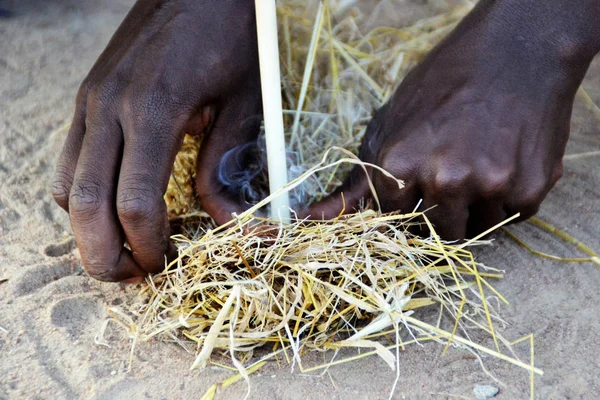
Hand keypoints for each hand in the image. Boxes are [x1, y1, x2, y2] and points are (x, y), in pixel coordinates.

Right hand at [53, 0, 260, 281]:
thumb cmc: (231, 35)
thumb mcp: (244, 100)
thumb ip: (227, 163)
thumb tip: (223, 221)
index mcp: (156, 109)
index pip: (137, 203)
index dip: (149, 246)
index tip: (165, 264)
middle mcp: (110, 107)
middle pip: (87, 205)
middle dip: (106, 254)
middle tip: (132, 278)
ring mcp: (91, 99)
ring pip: (68, 186)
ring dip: (88, 230)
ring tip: (122, 250)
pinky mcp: (88, 95)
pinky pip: (68, 159)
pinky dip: (82, 196)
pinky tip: (113, 204)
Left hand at [306, 0, 598, 239]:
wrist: (517, 50)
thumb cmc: (443, 85)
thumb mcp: (388, 127)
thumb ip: (355, 183)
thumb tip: (310, 219)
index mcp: (399, 166)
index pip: (392, 221)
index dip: (406, 205)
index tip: (417, 187)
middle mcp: (443, 181)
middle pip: (437, 233)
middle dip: (440, 213)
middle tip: (453, 175)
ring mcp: (489, 186)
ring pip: (476, 230)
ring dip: (476, 209)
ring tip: (480, 163)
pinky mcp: (529, 189)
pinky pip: (512, 217)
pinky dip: (508, 198)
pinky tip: (505, 160)